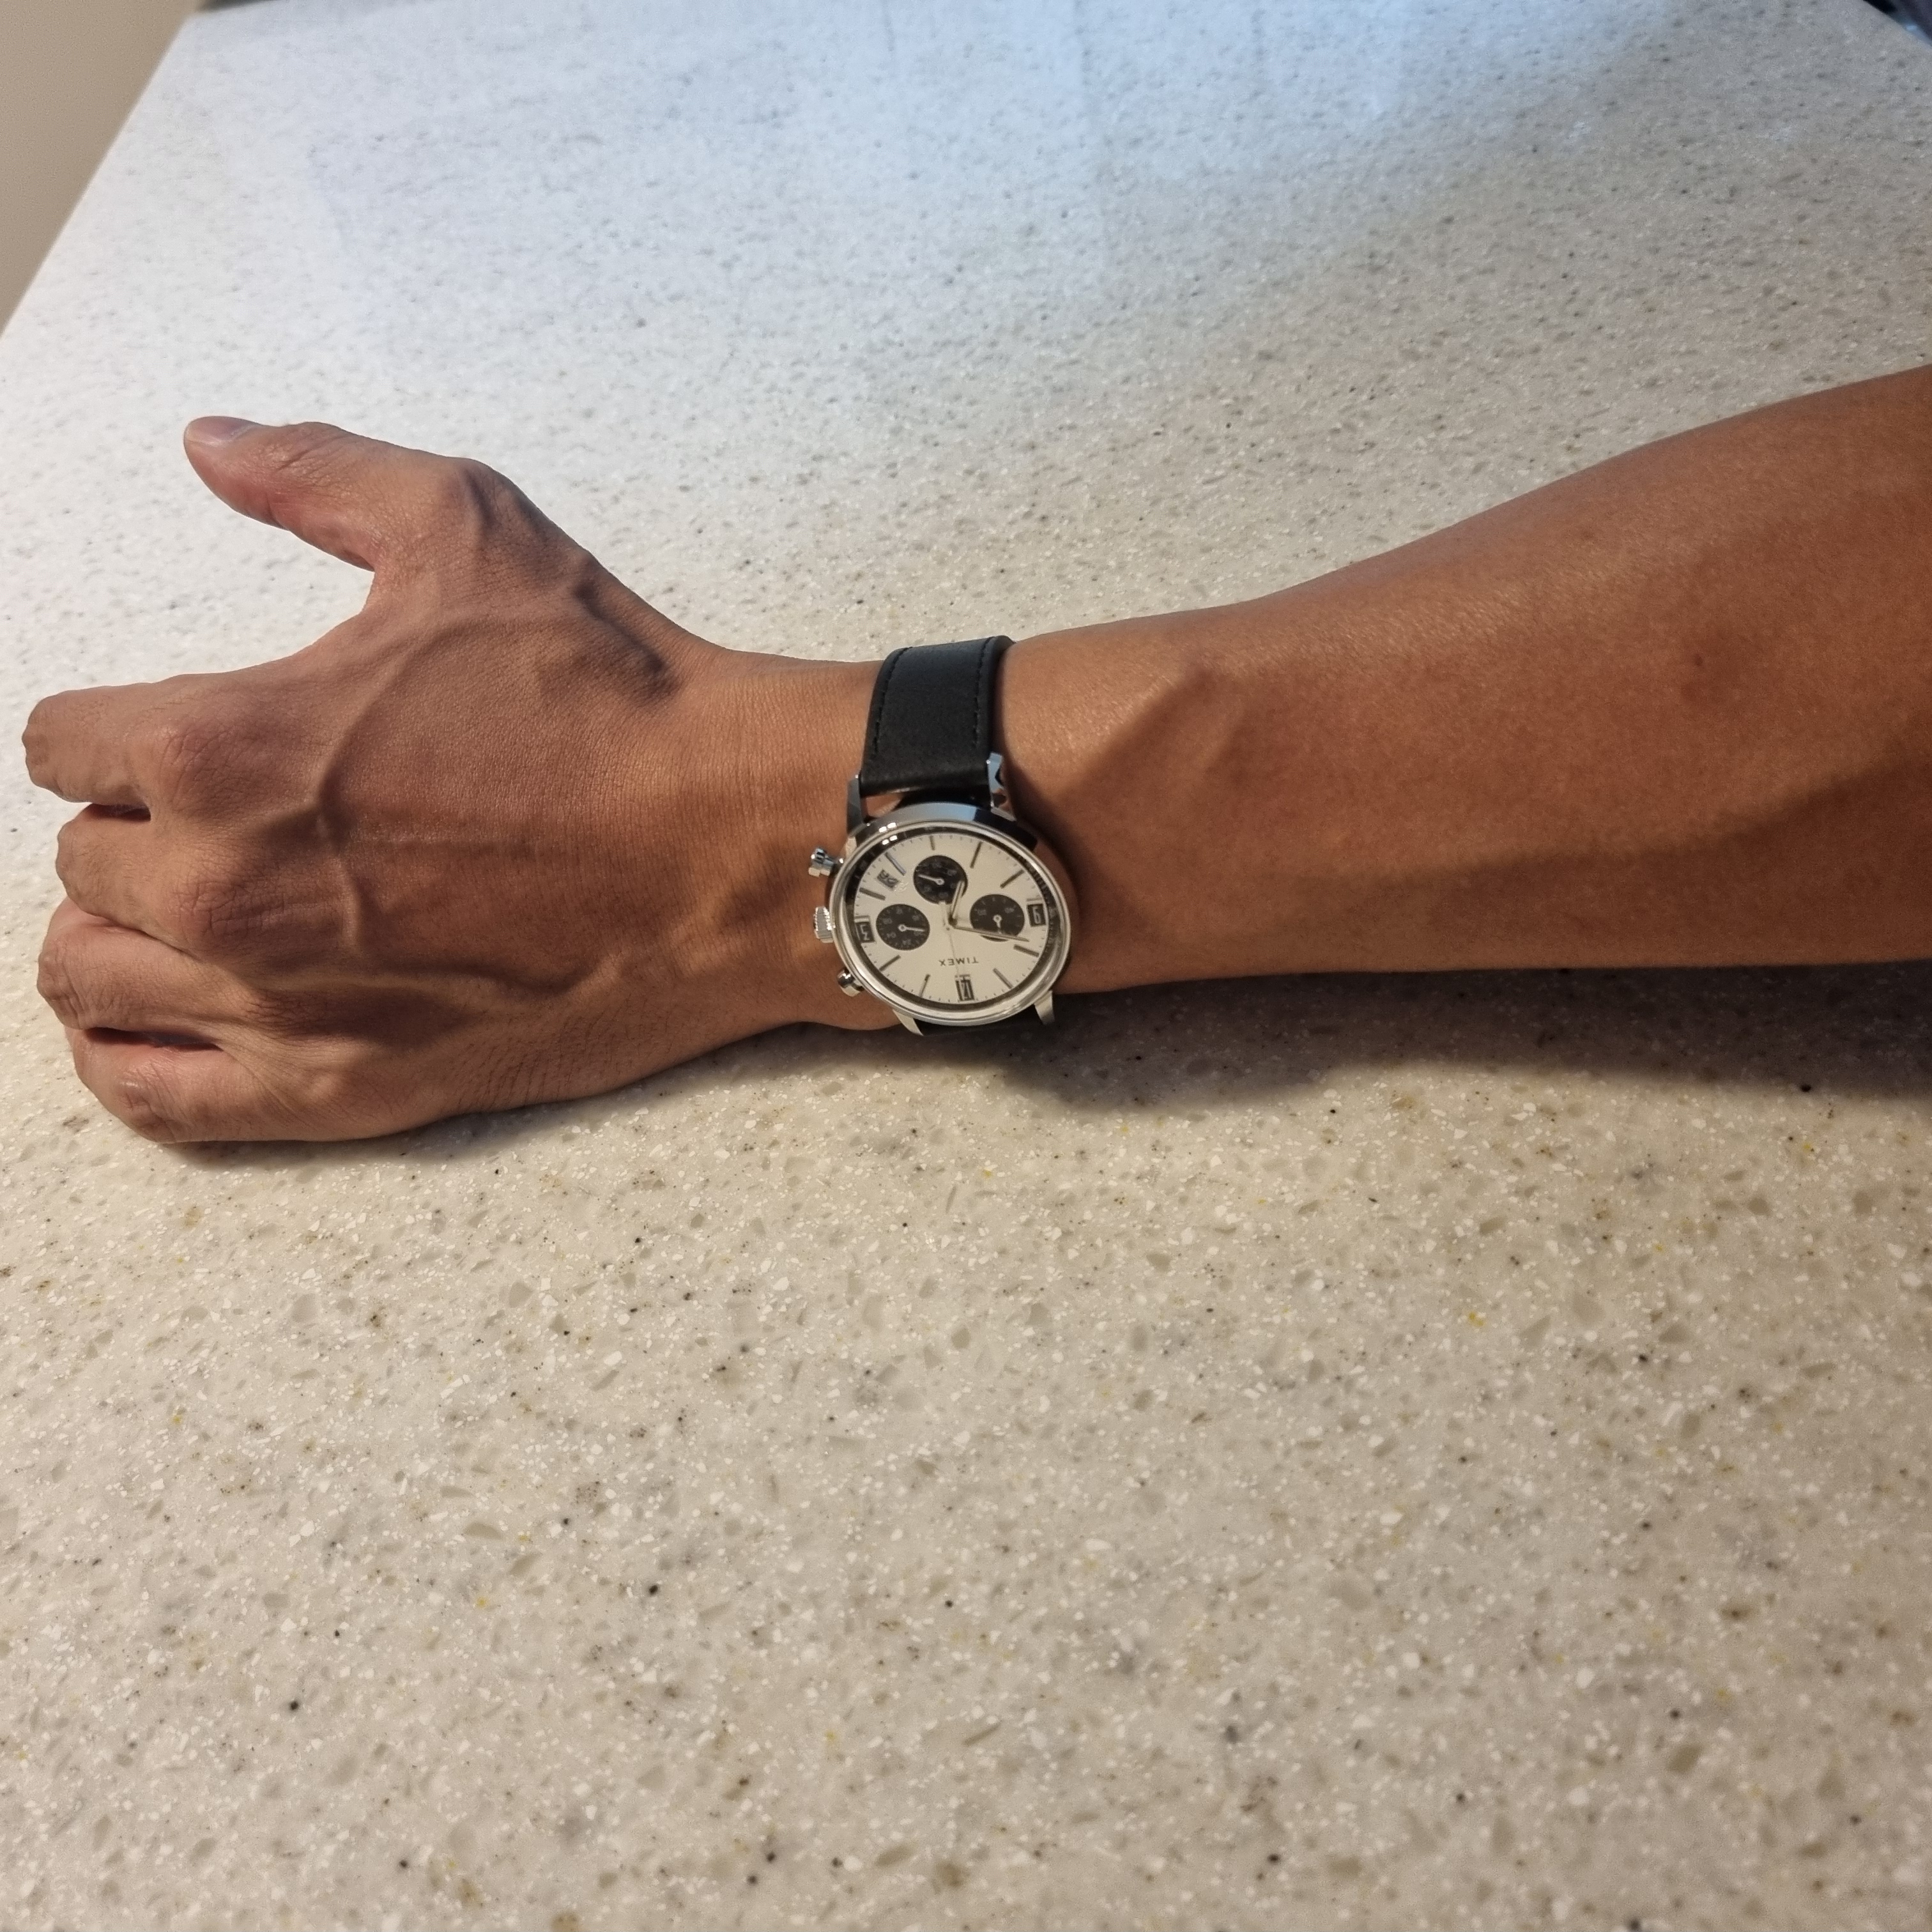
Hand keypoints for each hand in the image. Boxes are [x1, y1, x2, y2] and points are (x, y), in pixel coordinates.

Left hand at [24, 418, 883, 1142]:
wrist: (736, 847)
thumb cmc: (615, 701)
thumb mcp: (468, 532)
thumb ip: (314, 474)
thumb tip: (210, 442)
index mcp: (224, 745)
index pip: (62, 744)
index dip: (118, 728)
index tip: (185, 735)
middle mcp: (222, 885)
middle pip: (82, 862)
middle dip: (140, 829)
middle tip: (236, 818)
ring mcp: (277, 1003)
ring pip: (88, 981)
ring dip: (123, 939)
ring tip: (197, 918)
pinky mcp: (345, 1087)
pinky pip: (157, 1100)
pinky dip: (132, 1060)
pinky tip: (168, 1019)